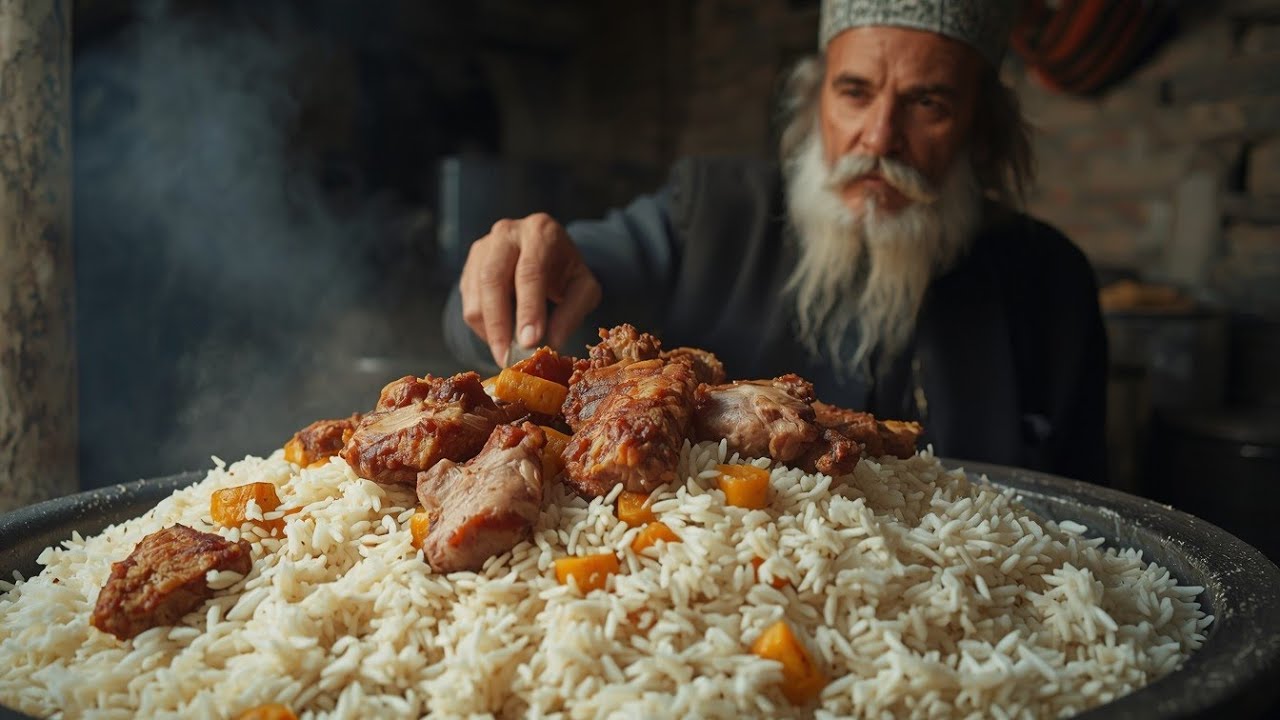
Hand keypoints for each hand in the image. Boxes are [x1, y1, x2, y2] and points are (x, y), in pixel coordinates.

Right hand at [459, 212, 601, 366]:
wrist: (546, 254)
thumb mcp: (583, 288)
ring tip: (506, 354)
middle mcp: (507, 232)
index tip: (529, 342)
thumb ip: (572, 313)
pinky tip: (501, 337)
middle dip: (499, 324)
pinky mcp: (469, 265)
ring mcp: (484, 247)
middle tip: (508, 357)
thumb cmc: (566, 273)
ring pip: (476, 293)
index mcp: (541, 232)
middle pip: (493, 278)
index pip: (530, 272)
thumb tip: (551, 343)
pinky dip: (482, 326)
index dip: (528, 309)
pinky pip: (468, 301)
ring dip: (488, 329)